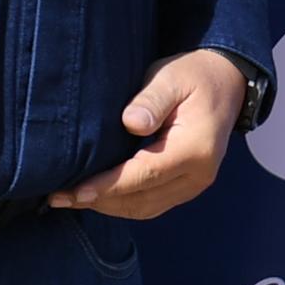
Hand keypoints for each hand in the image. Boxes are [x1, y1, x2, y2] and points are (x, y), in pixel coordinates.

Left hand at [51, 50, 249, 221]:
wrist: (225, 84)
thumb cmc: (191, 76)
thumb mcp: (169, 78)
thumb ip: (150, 101)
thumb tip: (131, 123)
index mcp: (195, 149)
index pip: (145, 175)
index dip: (108, 186)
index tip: (75, 191)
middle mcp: (198, 174)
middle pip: (143, 199)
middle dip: (99, 201)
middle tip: (58, 197)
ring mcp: (195, 183)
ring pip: (146, 207)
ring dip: (108, 207)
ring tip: (69, 199)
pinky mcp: (186, 184)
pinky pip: (152, 202)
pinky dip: (123, 202)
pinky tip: (96, 196)